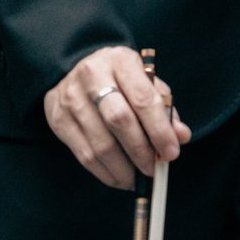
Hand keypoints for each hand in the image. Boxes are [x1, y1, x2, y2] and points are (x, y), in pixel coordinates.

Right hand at [44, 45, 189, 189]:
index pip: (143, 99)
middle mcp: (92, 76)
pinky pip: (84, 156)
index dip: (159, 130)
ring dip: (124, 169)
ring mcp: (71, 99)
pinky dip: (106, 173)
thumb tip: (181, 136)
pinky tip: (120, 177)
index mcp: (120, 61)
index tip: (171, 152)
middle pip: (119, 121)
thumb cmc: (118, 77)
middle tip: (154, 169)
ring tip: (138, 178)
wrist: (75, 65)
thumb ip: (164, 107)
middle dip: (141, 151)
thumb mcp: (144, 80)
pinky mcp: (58, 119)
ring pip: (100, 144)